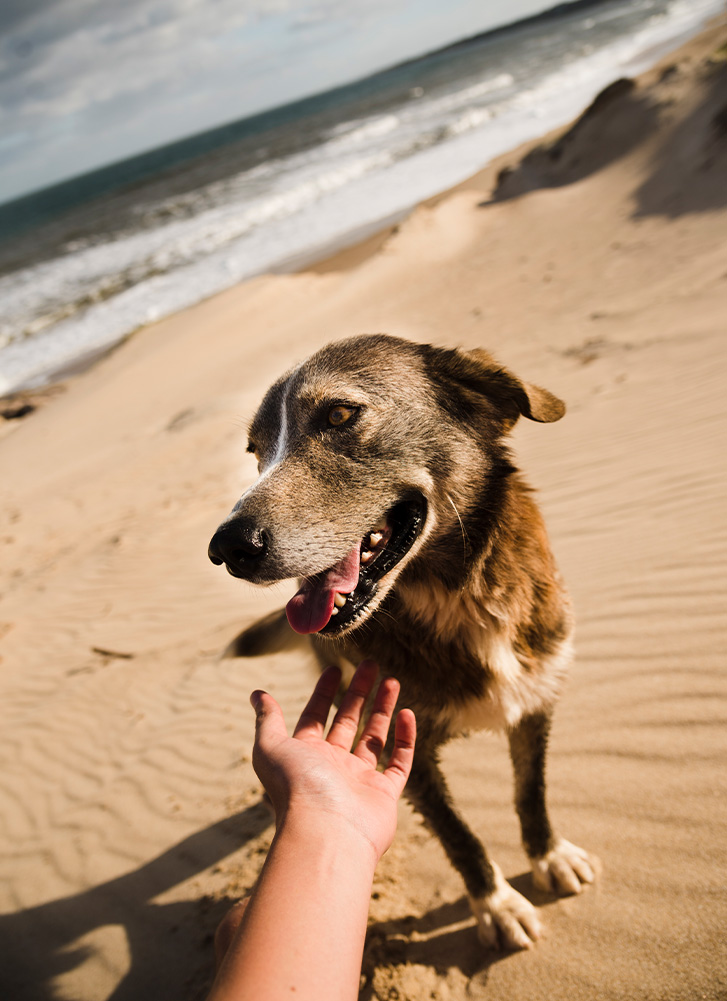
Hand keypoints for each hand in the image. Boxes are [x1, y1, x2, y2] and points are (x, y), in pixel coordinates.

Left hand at [250, 660, 415, 862]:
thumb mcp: (271, 747)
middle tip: (371, 665)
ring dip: (382, 708)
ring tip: (392, 680)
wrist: (326, 834)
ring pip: (374, 737)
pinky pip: (399, 761)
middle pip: (347, 722)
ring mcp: (359, 781)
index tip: (335, 668)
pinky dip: (404, 738)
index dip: (324, 692)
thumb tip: (256, 693)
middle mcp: (332, 767)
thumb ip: (268, 719)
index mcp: (305, 756)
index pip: (315, 717)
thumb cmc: (296, 788)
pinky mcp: (384, 794)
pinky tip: (406, 713)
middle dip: (358, 693)